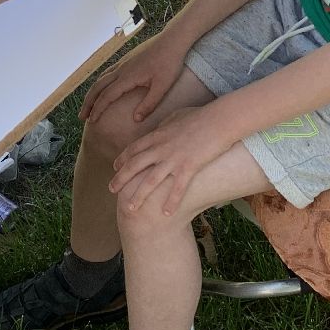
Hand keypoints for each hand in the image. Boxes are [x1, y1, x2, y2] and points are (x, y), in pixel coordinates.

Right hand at [79, 33, 186, 122]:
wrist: (172, 41)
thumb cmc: (169, 63)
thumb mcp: (162, 87)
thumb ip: (149, 104)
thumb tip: (136, 120)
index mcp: (128, 77)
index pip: (107, 96)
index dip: (98, 109)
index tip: (92, 121)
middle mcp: (121, 70)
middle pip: (98, 87)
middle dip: (89, 103)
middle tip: (82, 117)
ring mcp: (123, 63)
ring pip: (101, 79)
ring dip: (92, 93)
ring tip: (89, 105)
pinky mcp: (127, 60)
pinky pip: (107, 73)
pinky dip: (99, 83)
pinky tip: (102, 87)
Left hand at [109, 105, 237, 216]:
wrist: (219, 120)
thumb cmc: (201, 116)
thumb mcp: (178, 116)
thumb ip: (167, 123)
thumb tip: (163, 125)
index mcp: (158, 135)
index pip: (134, 149)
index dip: (123, 159)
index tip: (115, 168)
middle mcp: (161, 148)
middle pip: (135, 166)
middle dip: (121, 179)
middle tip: (111, 190)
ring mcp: (173, 159)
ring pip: (150, 181)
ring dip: (138, 196)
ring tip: (129, 209)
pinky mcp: (189, 167)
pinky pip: (177, 189)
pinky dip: (171, 202)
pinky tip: (166, 214)